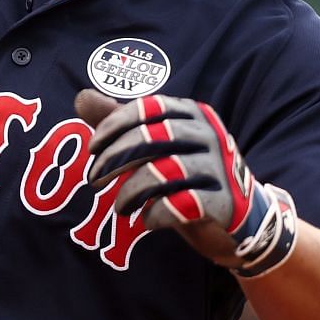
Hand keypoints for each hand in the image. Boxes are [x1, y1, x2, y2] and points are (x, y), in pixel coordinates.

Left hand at [79, 91, 298, 276]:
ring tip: (119, 207)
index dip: (113, 126)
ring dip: (131, 192)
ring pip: (164, 172)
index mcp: (191, 113)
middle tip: (94, 181)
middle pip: (151, 138)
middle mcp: (209, 134)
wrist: (238, 216)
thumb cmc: (186, 173)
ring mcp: (220, 168)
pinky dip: (156, 214)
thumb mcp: (154, 143)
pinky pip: (182, 205)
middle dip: (114, 160)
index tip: (92, 148)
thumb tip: (81, 98)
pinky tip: (146, 221)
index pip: (147, 108)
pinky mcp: (225, 202)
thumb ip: (119, 122)